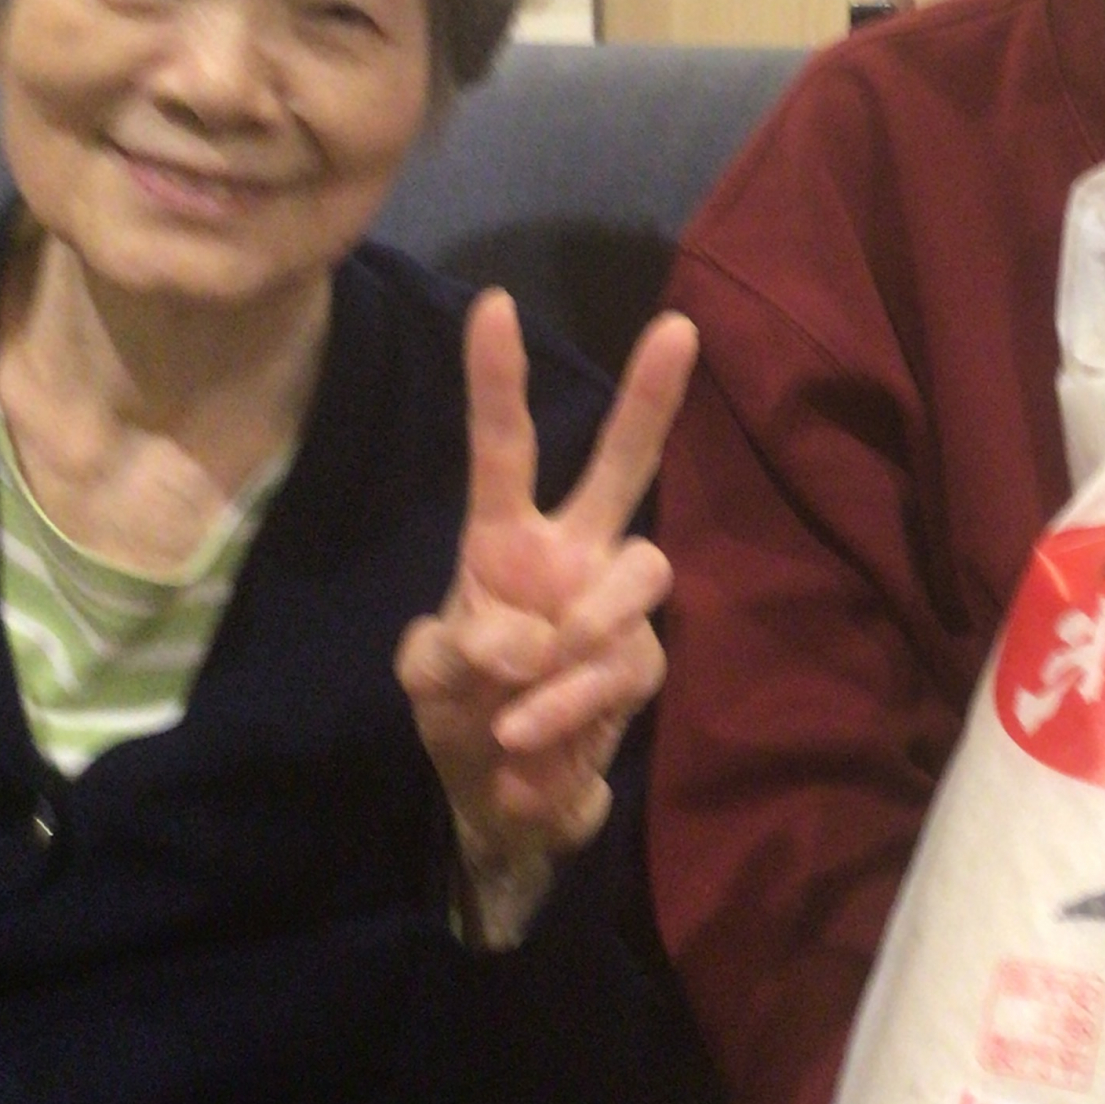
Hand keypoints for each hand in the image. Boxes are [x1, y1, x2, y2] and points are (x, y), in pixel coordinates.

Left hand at [397, 291, 697, 905]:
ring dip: (576, 643)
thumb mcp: (427, 681)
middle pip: (624, 466)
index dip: (497, 379)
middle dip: (652, 398)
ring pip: (638, 575)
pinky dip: (565, 717)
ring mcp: (615, 609)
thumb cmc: (463, 709)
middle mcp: (574, 555)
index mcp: (507, 539)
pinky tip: (526, 752)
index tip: (494, 303)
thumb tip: (508, 641)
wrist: (505, 800)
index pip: (504, 448)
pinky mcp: (641, 664)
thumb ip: (442, 656)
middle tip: (677, 329)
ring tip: (515, 716)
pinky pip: (616, 671)